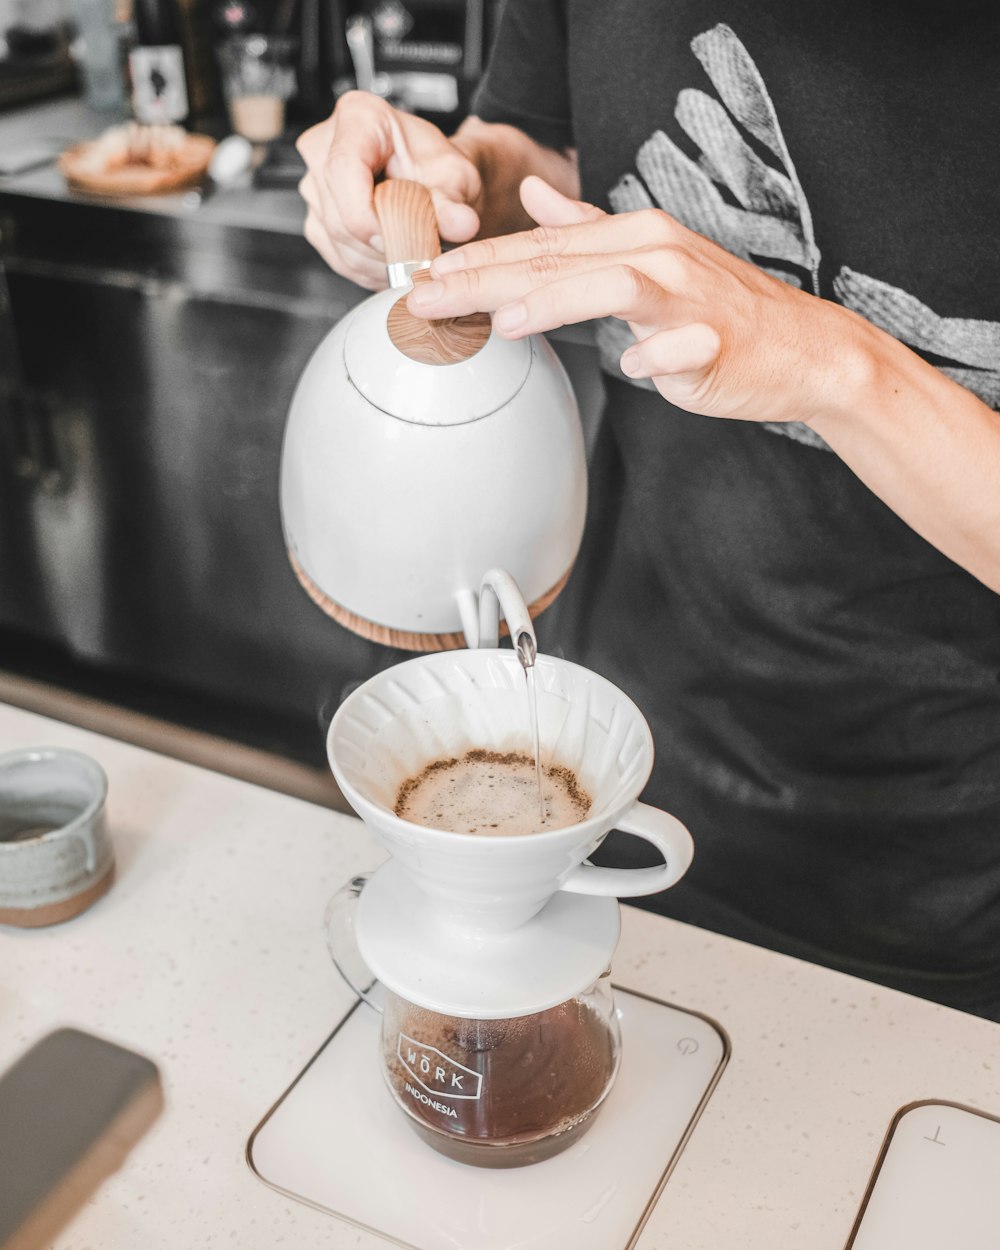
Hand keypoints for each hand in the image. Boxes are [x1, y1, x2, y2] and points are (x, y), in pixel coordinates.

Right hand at [296, 91, 483, 288]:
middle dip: (385, 243)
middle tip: (422, 247)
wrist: (431, 180)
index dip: (370, 215)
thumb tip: (461, 224)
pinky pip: (339, 257)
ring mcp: (315, 187)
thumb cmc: (436, 166)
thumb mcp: (455, 177)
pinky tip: (396, 256)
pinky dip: (371, 267)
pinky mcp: (316, 221)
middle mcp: (324, 148)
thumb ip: (453, 201)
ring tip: (413, 249)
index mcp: (358, 118)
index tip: (400, 238)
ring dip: (381, 260)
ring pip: (340, 243)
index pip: (344, 170)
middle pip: (341, 215)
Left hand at [408, 176, 869, 426]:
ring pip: (616, 287)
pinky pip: (681, 346)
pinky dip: (655, 355)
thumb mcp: (649, 258)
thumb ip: (588, 229)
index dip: (480, 259)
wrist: (801, 347)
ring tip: (507, 322)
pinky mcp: (716, 342)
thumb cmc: (719, 310)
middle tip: (428, 296)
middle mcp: (659, 256)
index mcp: (635, 237)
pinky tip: (628, 367)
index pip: (541, 246)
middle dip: (487, 277)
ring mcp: (689, 299)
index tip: (424, 276)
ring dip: (559, 302)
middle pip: (561, 261)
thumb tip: (534, 196)